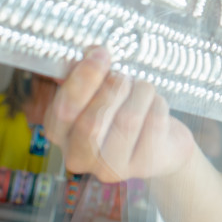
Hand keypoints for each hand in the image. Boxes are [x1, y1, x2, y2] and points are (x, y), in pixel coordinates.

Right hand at [45, 47, 196, 182]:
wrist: (161, 146)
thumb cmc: (124, 111)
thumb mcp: (100, 93)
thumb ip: (88, 76)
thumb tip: (91, 53)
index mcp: (61, 133)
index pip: (64, 110)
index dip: (83, 78)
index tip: (101, 53)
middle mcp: (79, 157)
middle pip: (92, 122)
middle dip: (113, 88)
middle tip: (125, 75)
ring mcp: (111, 168)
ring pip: (128, 120)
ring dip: (139, 92)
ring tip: (143, 88)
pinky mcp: (144, 166)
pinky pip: (154, 124)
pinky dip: (158, 104)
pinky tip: (155, 105)